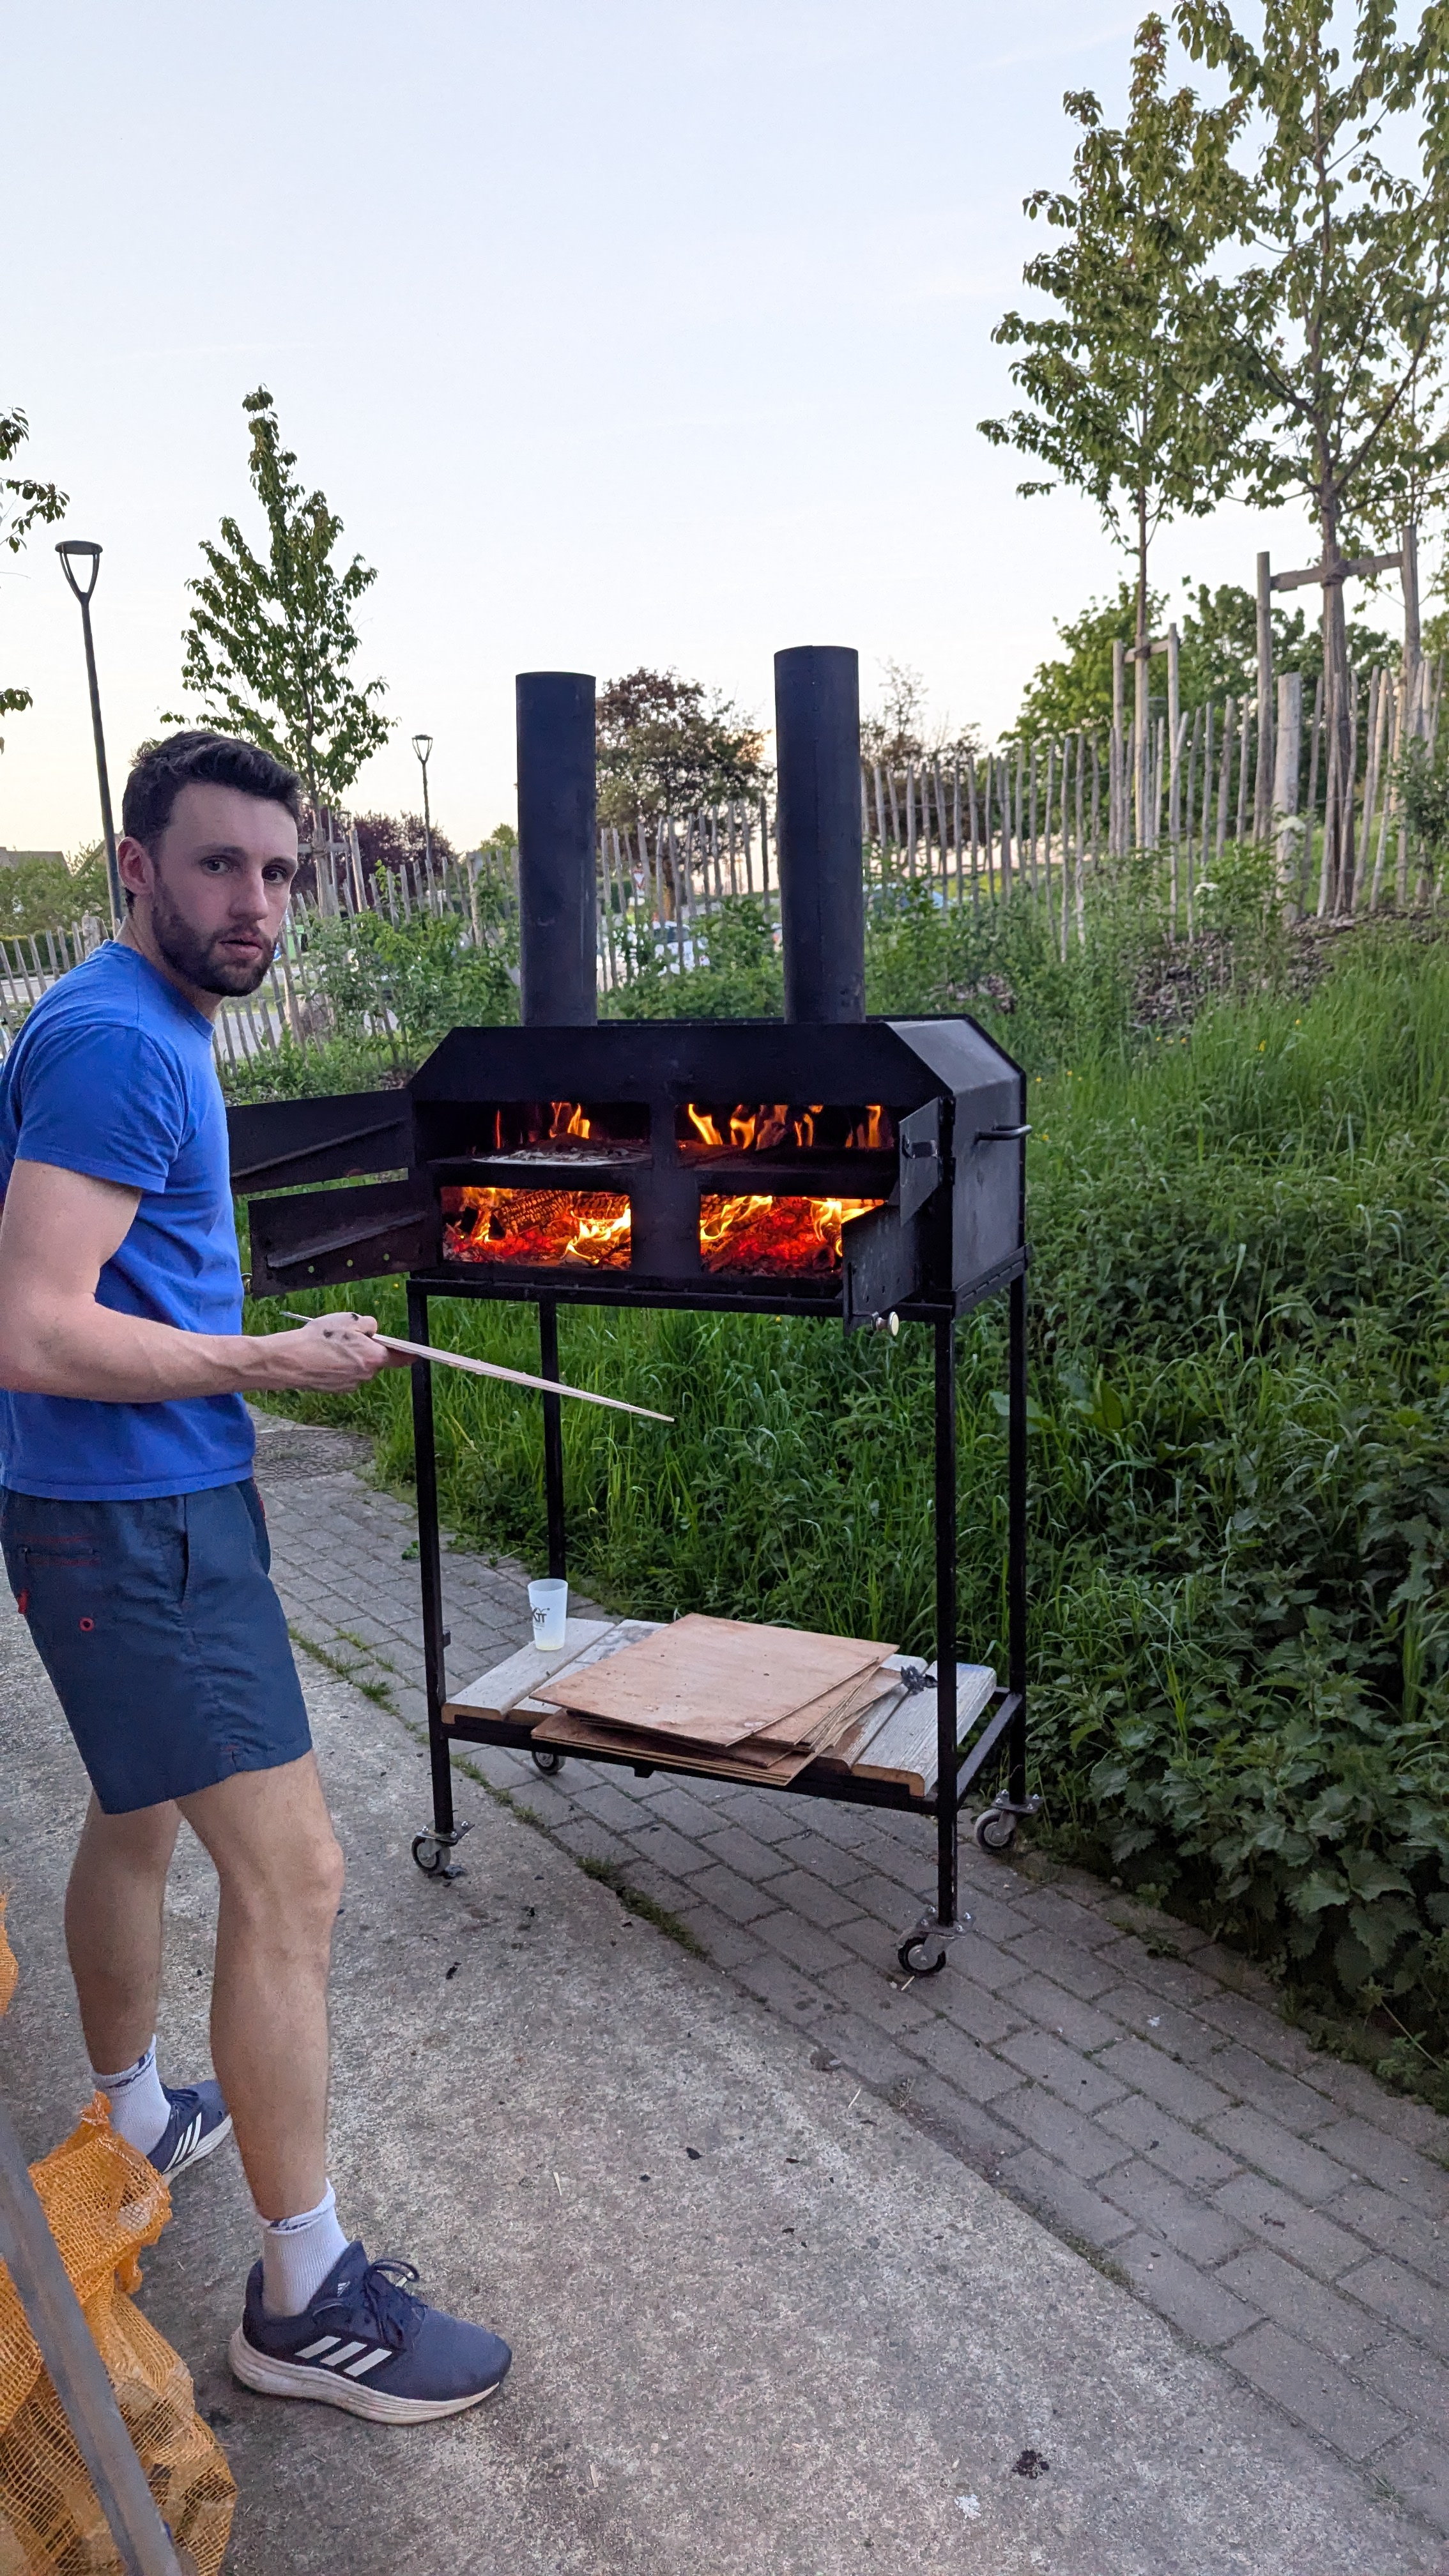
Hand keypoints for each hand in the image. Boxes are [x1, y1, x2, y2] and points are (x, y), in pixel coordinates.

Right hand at [265, 1313, 403, 1391]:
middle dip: (366, 1350)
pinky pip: (344, 1375)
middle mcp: (365, 1375)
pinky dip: (338, 1367)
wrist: (290, 1360)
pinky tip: (324, 1358)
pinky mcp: (336, 1390)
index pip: (399, 1358)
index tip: (416, 1355)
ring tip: (330, 1347)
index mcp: (373, 1358)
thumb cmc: (320, 1338)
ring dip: (351, 1359)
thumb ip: (368, 1324)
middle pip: (374, 1361)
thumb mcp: (348, 1320)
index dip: (407, 1355)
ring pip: (357, 1368)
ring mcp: (350, 1385)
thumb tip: (372, 1330)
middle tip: (348, 1337)